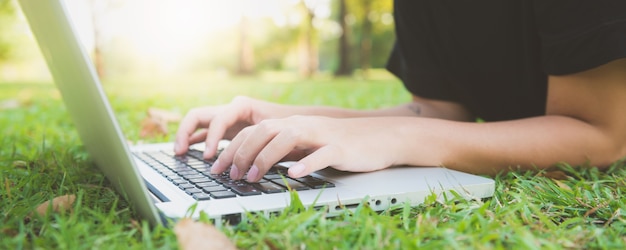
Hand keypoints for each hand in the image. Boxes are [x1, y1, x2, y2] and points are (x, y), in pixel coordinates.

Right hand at [174, 96, 292, 158]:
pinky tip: (187, 154)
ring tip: (179, 153)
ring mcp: (226, 119)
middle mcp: (230, 109)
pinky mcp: (226, 129)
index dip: (211, 137)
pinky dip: (195, 141)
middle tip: (180, 151)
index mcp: (241, 106)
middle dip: (186, 131)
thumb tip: (256, 159)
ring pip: (197, 123)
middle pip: (198, 115)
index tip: (209, 156)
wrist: (301, 121)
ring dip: (186, 135)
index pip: (218, 119)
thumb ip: (264, 141)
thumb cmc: (290, 125)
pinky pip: (204, 133)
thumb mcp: (279, 130)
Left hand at [210, 115, 396, 181]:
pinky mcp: (340, 147)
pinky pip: (321, 154)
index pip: (254, 130)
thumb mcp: (307, 145)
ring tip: (253, 177)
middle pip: (264, 131)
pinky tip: (294, 174)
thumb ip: (284, 150)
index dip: (233, 148)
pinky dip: (306, 164)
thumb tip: (255, 165)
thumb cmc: (341, 144)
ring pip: (287, 138)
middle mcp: (303, 125)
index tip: (219, 167)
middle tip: (230, 175)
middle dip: (242, 153)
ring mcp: (321, 135)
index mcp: (292, 124)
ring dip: (265, 158)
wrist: (380, 137)